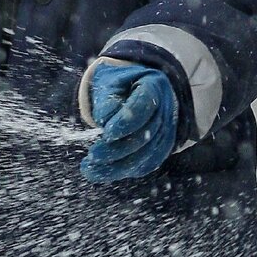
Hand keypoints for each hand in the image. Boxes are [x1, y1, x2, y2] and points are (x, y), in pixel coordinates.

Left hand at [80, 63, 177, 182]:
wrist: (137, 90)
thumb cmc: (120, 85)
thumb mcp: (110, 83)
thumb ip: (107, 99)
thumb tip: (104, 121)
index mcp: (154, 87)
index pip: (144, 105)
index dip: (126, 122)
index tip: (106, 134)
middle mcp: (165, 111)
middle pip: (145, 136)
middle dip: (117, 149)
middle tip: (93, 155)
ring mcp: (166, 132)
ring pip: (145, 156)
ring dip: (117, 167)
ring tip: (90, 170)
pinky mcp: (160, 149)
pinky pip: (146, 165)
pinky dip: (124, 172)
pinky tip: (102, 172)